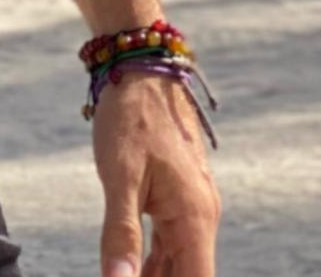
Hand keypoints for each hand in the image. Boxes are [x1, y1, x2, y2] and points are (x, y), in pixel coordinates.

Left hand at [93, 71, 219, 275]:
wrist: (140, 66)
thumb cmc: (130, 116)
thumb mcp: (119, 176)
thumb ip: (121, 235)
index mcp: (195, 218)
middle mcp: (201, 216)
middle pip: (187, 275)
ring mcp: (191, 205)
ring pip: (177, 262)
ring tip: (119, 276)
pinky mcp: (177, 195)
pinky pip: (169, 241)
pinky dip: (151, 261)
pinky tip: (128, 271)